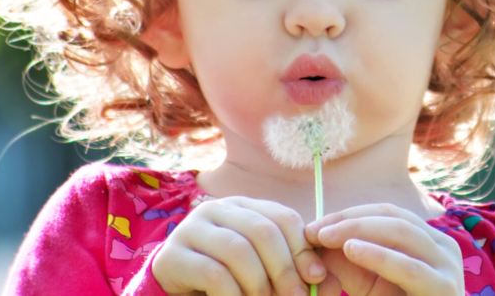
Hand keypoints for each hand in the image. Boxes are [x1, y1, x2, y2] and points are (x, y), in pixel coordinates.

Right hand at [150, 196, 326, 295]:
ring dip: (259, 285)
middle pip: (263, 232)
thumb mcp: (260, 269)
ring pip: (239, 251)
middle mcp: (217, 209)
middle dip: (285, 269)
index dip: (303, 248)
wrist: (176, 289)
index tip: (316, 277)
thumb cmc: (226, 279)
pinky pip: (213, 274)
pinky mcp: (172, 255)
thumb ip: (289, 268)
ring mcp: (191, 229)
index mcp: (244, 206)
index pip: (282, 217)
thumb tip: (322, 278)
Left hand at [303, 204, 464, 295]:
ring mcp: (448, 266)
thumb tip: (317, 235)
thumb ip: (348, 261)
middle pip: (394, 217)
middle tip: (315, 231)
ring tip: (327, 237)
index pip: (387, 213)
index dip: (350, 214)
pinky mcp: (443, 288)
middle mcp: (443, 247)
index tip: (315, 226)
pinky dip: (378, 256)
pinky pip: (408, 268)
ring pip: (402, 233)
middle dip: (350, 220)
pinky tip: (352, 250)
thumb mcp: (368, 284)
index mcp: (428, 241)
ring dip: (359, 230)